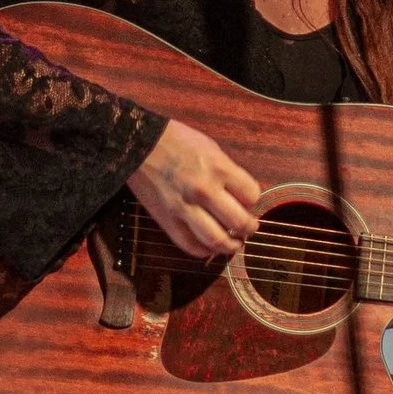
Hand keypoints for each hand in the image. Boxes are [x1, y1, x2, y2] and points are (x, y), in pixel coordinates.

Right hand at [129, 118, 263, 259]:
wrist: (139, 145)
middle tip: (249, 228)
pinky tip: (210, 247)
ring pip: (217, 240)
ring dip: (231, 246)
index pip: (252, 196)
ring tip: (234, 243)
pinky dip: (205, 251)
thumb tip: (241, 197)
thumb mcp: (210, 148)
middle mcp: (204, 190)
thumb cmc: (176, 142)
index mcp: (218, 168)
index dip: (253, 201)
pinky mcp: (168, 221)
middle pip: (239, 222)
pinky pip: (191, 246)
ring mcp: (184, 208)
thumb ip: (228, 173)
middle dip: (249, 228)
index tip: (248, 202)